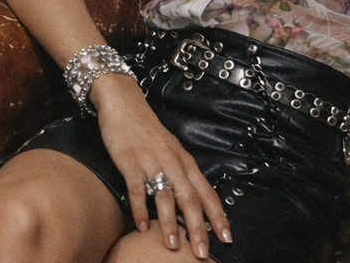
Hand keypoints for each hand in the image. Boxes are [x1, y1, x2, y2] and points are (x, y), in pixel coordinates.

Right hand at [93, 73, 231, 258]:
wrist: (123, 102)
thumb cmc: (147, 130)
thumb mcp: (170, 149)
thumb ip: (180, 174)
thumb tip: (193, 205)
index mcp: (184, 160)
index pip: (206, 191)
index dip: (217, 215)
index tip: (226, 238)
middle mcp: (171, 161)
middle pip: (189, 198)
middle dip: (197, 228)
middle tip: (202, 253)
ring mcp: (150, 161)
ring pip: (165, 196)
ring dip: (170, 223)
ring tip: (172, 246)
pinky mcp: (129, 160)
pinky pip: (137, 188)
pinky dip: (140, 208)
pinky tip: (141, 226)